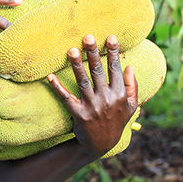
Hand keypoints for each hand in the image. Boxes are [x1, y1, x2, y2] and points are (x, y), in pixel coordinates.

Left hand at [47, 34, 138, 156]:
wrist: (101, 144)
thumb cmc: (116, 121)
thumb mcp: (130, 106)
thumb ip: (132, 87)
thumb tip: (130, 66)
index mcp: (120, 95)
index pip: (115, 70)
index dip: (113, 53)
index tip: (110, 37)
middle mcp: (106, 99)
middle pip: (98, 72)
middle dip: (93, 54)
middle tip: (87, 37)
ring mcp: (92, 107)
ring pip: (82, 82)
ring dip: (76, 66)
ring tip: (71, 50)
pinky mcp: (78, 115)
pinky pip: (66, 98)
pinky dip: (58, 87)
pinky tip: (50, 76)